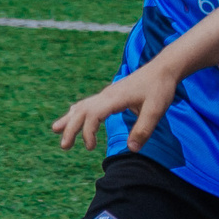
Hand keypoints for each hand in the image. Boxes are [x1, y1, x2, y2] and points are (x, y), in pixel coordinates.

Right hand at [52, 63, 178, 152]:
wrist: (163, 68)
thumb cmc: (160, 88)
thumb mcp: (156, 111)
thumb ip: (143, 130)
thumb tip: (131, 149)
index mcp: (115, 98)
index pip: (92, 115)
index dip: (88, 132)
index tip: (91, 148)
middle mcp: (106, 95)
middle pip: (81, 111)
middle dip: (70, 128)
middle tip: (64, 146)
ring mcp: (107, 94)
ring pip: (82, 106)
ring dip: (70, 119)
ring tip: (55, 130)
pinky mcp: (110, 94)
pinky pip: (88, 103)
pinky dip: (78, 111)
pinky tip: (72, 114)